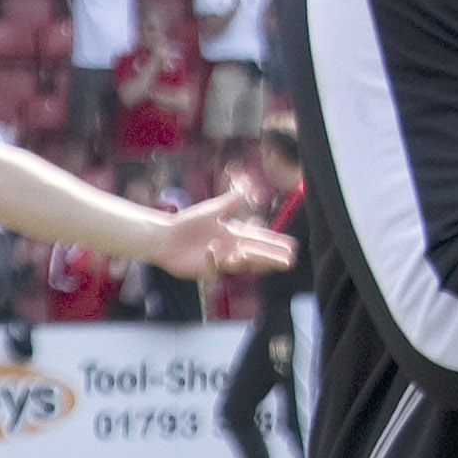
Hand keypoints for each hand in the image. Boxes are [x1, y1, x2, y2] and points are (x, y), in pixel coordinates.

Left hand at [143, 175, 290, 277]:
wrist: (164, 236)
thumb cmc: (188, 223)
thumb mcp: (212, 209)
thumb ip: (231, 201)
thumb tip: (246, 188)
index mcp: (234, 236)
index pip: (260, 241)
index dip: (275, 244)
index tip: (292, 247)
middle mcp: (230, 250)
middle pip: (256, 256)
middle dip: (271, 258)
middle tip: (289, 261)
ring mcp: (218, 261)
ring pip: (239, 264)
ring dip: (245, 260)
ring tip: (249, 254)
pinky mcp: (204, 269)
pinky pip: (213, 267)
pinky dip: (214, 259)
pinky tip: (212, 249)